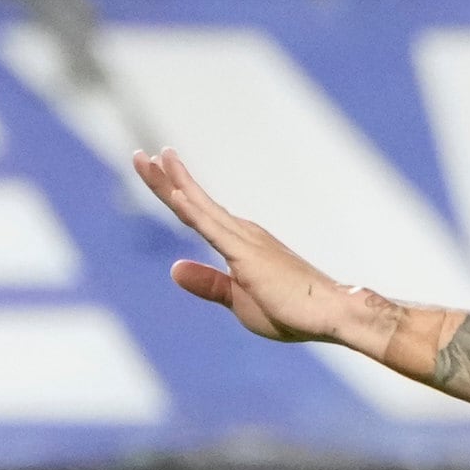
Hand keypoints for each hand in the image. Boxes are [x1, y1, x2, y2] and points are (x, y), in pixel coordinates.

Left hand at [133, 149, 379, 349]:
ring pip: (200, 207)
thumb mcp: (239, 300)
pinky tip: (175, 195)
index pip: (198, 215)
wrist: (330, 313)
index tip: (154, 171)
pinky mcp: (247, 254)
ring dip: (173, 184)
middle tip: (139, 156)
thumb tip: (175, 268)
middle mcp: (242, 233)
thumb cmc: (292, 310)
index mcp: (240, 243)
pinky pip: (213, 229)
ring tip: (149, 160)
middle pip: (194, 202)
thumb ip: (209, 284)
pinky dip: (193, 211)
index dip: (174, 192)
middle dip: (165, 178)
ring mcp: (245, 240)